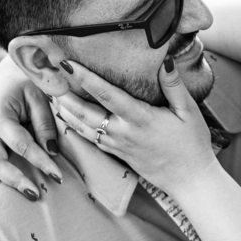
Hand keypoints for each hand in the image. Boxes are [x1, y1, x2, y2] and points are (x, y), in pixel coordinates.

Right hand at [0, 56, 63, 206]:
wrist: (12, 72)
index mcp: (1, 115)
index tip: (58, 176)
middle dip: (14, 179)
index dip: (41, 161)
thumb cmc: (30, 84)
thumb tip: (50, 152)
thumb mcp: (40, 97)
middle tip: (34, 194)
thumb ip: (44, 124)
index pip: (23, 145)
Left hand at [55, 59, 217, 194]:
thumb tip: (164, 60)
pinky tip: (66, 117)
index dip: (86, 78)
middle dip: (65, 95)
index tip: (69, 64)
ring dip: (65, 111)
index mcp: (140, 119)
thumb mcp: (189, 111)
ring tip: (50, 94)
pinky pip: (90, 139)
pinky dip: (75, 127)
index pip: (107, 95)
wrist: (189, 180)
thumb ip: (174, 86)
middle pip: (85, 113)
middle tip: (48, 77)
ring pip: (83, 127)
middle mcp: (124, 132)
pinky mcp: (116, 154)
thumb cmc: (192, 144)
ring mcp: (118, 145)